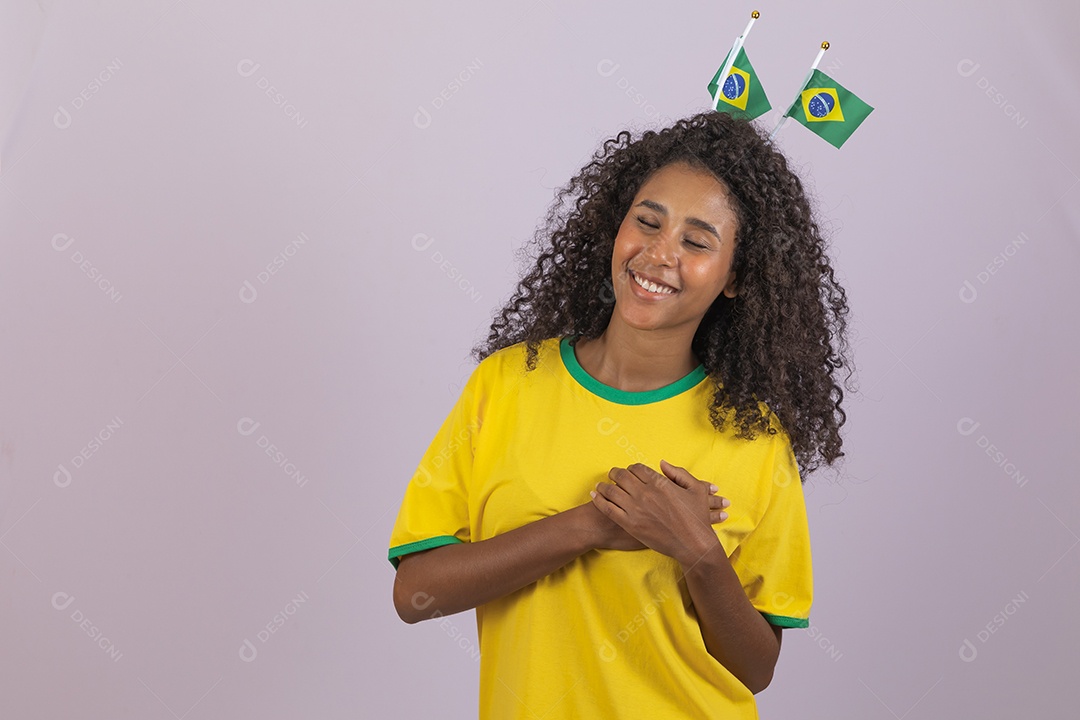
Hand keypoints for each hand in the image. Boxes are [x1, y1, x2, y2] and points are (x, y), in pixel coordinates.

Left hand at [589, 459, 729, 560]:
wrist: (694, 544)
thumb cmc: (697, 517)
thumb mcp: (696, 489)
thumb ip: (678, 473)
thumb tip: (661, 463)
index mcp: (660, 482)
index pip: (636, 468)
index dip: (631, 468)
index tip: (629, 472)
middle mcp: (645, 493)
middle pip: (621, 476)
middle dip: (615, 473)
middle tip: (612, 475)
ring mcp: (636, 509)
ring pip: (611, 490)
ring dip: (604, 486)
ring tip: (600, 486)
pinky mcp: (630, 524)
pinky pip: (608, 509)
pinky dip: (599, 500)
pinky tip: (595, 496)